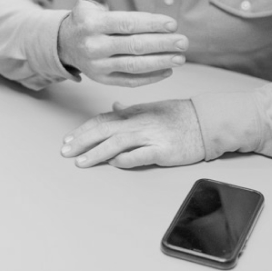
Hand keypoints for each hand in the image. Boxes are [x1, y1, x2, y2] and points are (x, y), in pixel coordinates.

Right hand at [58, 0, 188, 86]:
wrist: (64, 46)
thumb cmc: (84, 18)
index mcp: (92, 24)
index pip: (126, 24)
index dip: (151, 24)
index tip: (172, 24)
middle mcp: (94, 46)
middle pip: (133, 46)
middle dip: (161, 44)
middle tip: (183, 42)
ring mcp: (98, 66)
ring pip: (132, 65)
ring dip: (159, 62)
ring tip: (180, 58)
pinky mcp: (103, 80)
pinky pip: (128, 81)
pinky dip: (149, 78)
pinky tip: (167, 70)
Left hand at [60, 100, 204, 168]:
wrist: (206, 121)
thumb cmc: (179, 116)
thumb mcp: (151, 108)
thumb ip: (130, 110)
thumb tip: (113, 107)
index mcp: (134, 113)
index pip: (102, 120)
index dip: (83, 130)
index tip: (68, 140)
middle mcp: (138, 123)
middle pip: (104, 130)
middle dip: (81, 141)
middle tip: (65, 151)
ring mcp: (151, 136)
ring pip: (117, 142)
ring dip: (97, 152)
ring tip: (81, 162)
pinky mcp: (163, 150)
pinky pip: (141, 155)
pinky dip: (126, 159)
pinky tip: (113, 163)